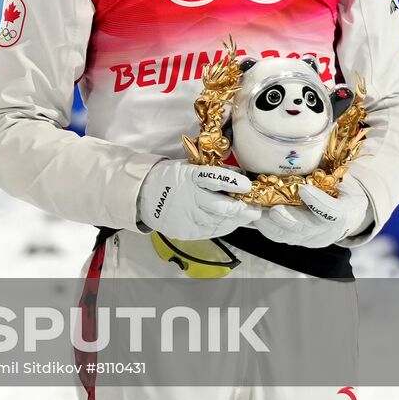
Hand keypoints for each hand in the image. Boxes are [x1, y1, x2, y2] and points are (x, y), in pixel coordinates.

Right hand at [137, 160, 259, 239]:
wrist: (143, 195)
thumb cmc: (169, 179)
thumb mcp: (188, 168)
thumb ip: (212, 173)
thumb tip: (239, 176)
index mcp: (189, 176)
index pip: (215, 179)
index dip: (234, 182)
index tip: (248, 186)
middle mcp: (189, 197)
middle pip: (222, 208)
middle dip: (243, 210)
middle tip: (255, 209)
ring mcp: (187, 216)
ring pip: (220, 222)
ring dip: (236, 220)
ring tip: (245, 216)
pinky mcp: (186, 230)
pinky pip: (212, 231)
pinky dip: (223, 227)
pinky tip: (229, 222)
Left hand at [255, 183, 371, 247]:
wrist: (350, 215)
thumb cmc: (344, 191)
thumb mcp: (345, 180)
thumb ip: (331, 172)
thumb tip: (311, 150)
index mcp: (344, 212)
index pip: (333, 212)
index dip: (319, 203)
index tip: (304, 190)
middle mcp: (328, 231)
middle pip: (306, 229)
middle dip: (288, 219)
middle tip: (273, 210)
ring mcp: (312, 238)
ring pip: (289, 235)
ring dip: (270, 224)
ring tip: (255, 210)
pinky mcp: (299, 240)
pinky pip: (280, 236)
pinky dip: (266, 226)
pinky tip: (254, 215)